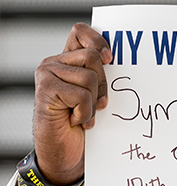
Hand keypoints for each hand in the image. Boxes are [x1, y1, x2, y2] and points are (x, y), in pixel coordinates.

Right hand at [33, 23, 111, 185]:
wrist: (64, 153)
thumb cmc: (82, 122)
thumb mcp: (94, 93)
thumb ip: (99, 72)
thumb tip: (121, 59)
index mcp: (67, 60)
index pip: (80, 31)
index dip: (98, 40)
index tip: (111, 58)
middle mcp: (54, 63)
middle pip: (93, 56)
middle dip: (103, 83)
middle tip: (97, 104)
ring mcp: (47, 74)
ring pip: (90, 77)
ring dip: (92, 102)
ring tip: (83, 114)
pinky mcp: (46, 89)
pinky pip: (82, 95)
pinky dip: (85, 112)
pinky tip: (75, 120)